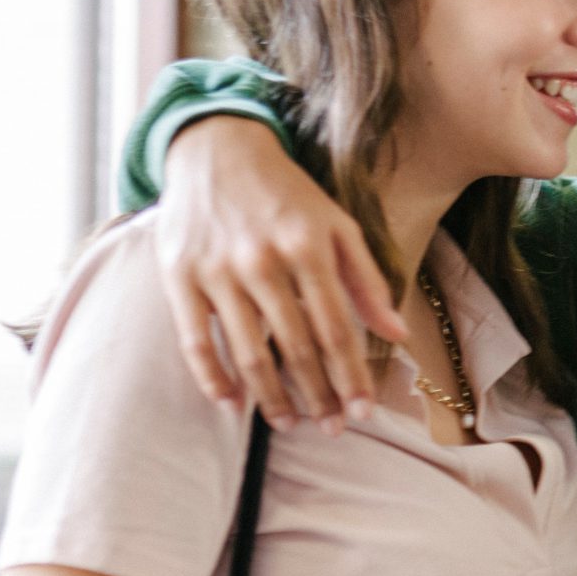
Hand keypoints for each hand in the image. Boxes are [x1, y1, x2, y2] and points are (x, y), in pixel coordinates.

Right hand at [154, 115, 408, 432]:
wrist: (215, 148)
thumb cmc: (285, 193)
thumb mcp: (337, 224)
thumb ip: (367, 279)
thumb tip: (396, 334)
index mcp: (308, 247)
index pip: (336, 329)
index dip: (351, 376)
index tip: (362, 411)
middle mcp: (264, 261)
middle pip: (297, 348)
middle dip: (318, 395)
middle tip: (330, 427)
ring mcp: (218, 271)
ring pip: (250, 352)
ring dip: (272, 398)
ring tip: (289, 423)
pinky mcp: (180, 277)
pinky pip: (196, 341)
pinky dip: (214, 378)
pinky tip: (233, 404)